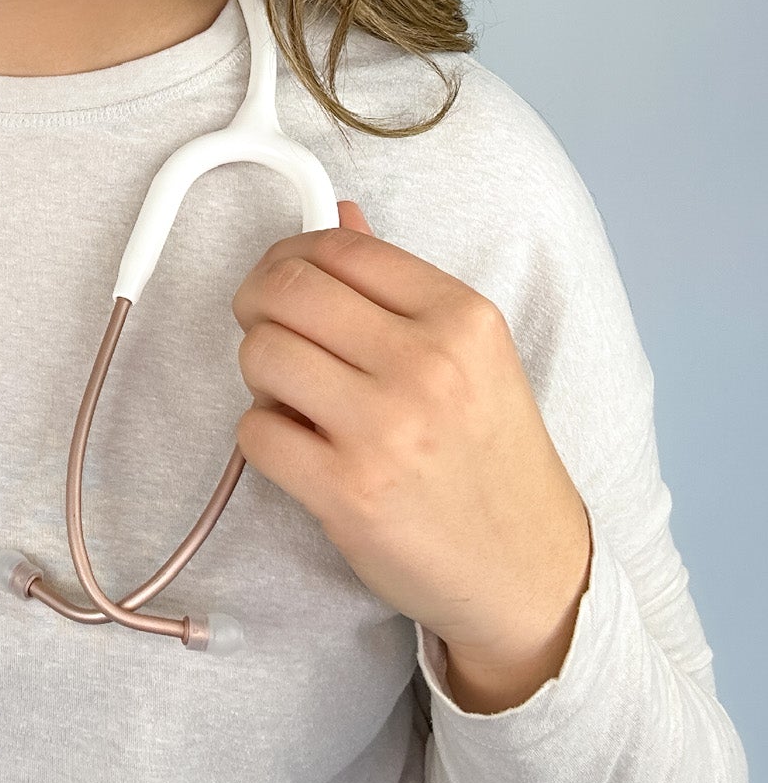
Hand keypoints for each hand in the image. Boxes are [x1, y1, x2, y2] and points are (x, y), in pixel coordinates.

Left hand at [232, 201, 593, 712]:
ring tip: (295, 396)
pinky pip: (254, 431)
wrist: (528, 568)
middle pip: (286, 291)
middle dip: (257, 304)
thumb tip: (339, 214)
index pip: (340, 247)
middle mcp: (427, 364)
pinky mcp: (347, 492)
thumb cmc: (491, 456)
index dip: (291, 256)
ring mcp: (385, 430)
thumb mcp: (471, 354)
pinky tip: (301, 447)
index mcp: (462, 317)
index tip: (284, 280)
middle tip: (268, 330)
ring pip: (260, 354)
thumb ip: (398, 285)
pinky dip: (263, 436)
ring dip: (260, 374)